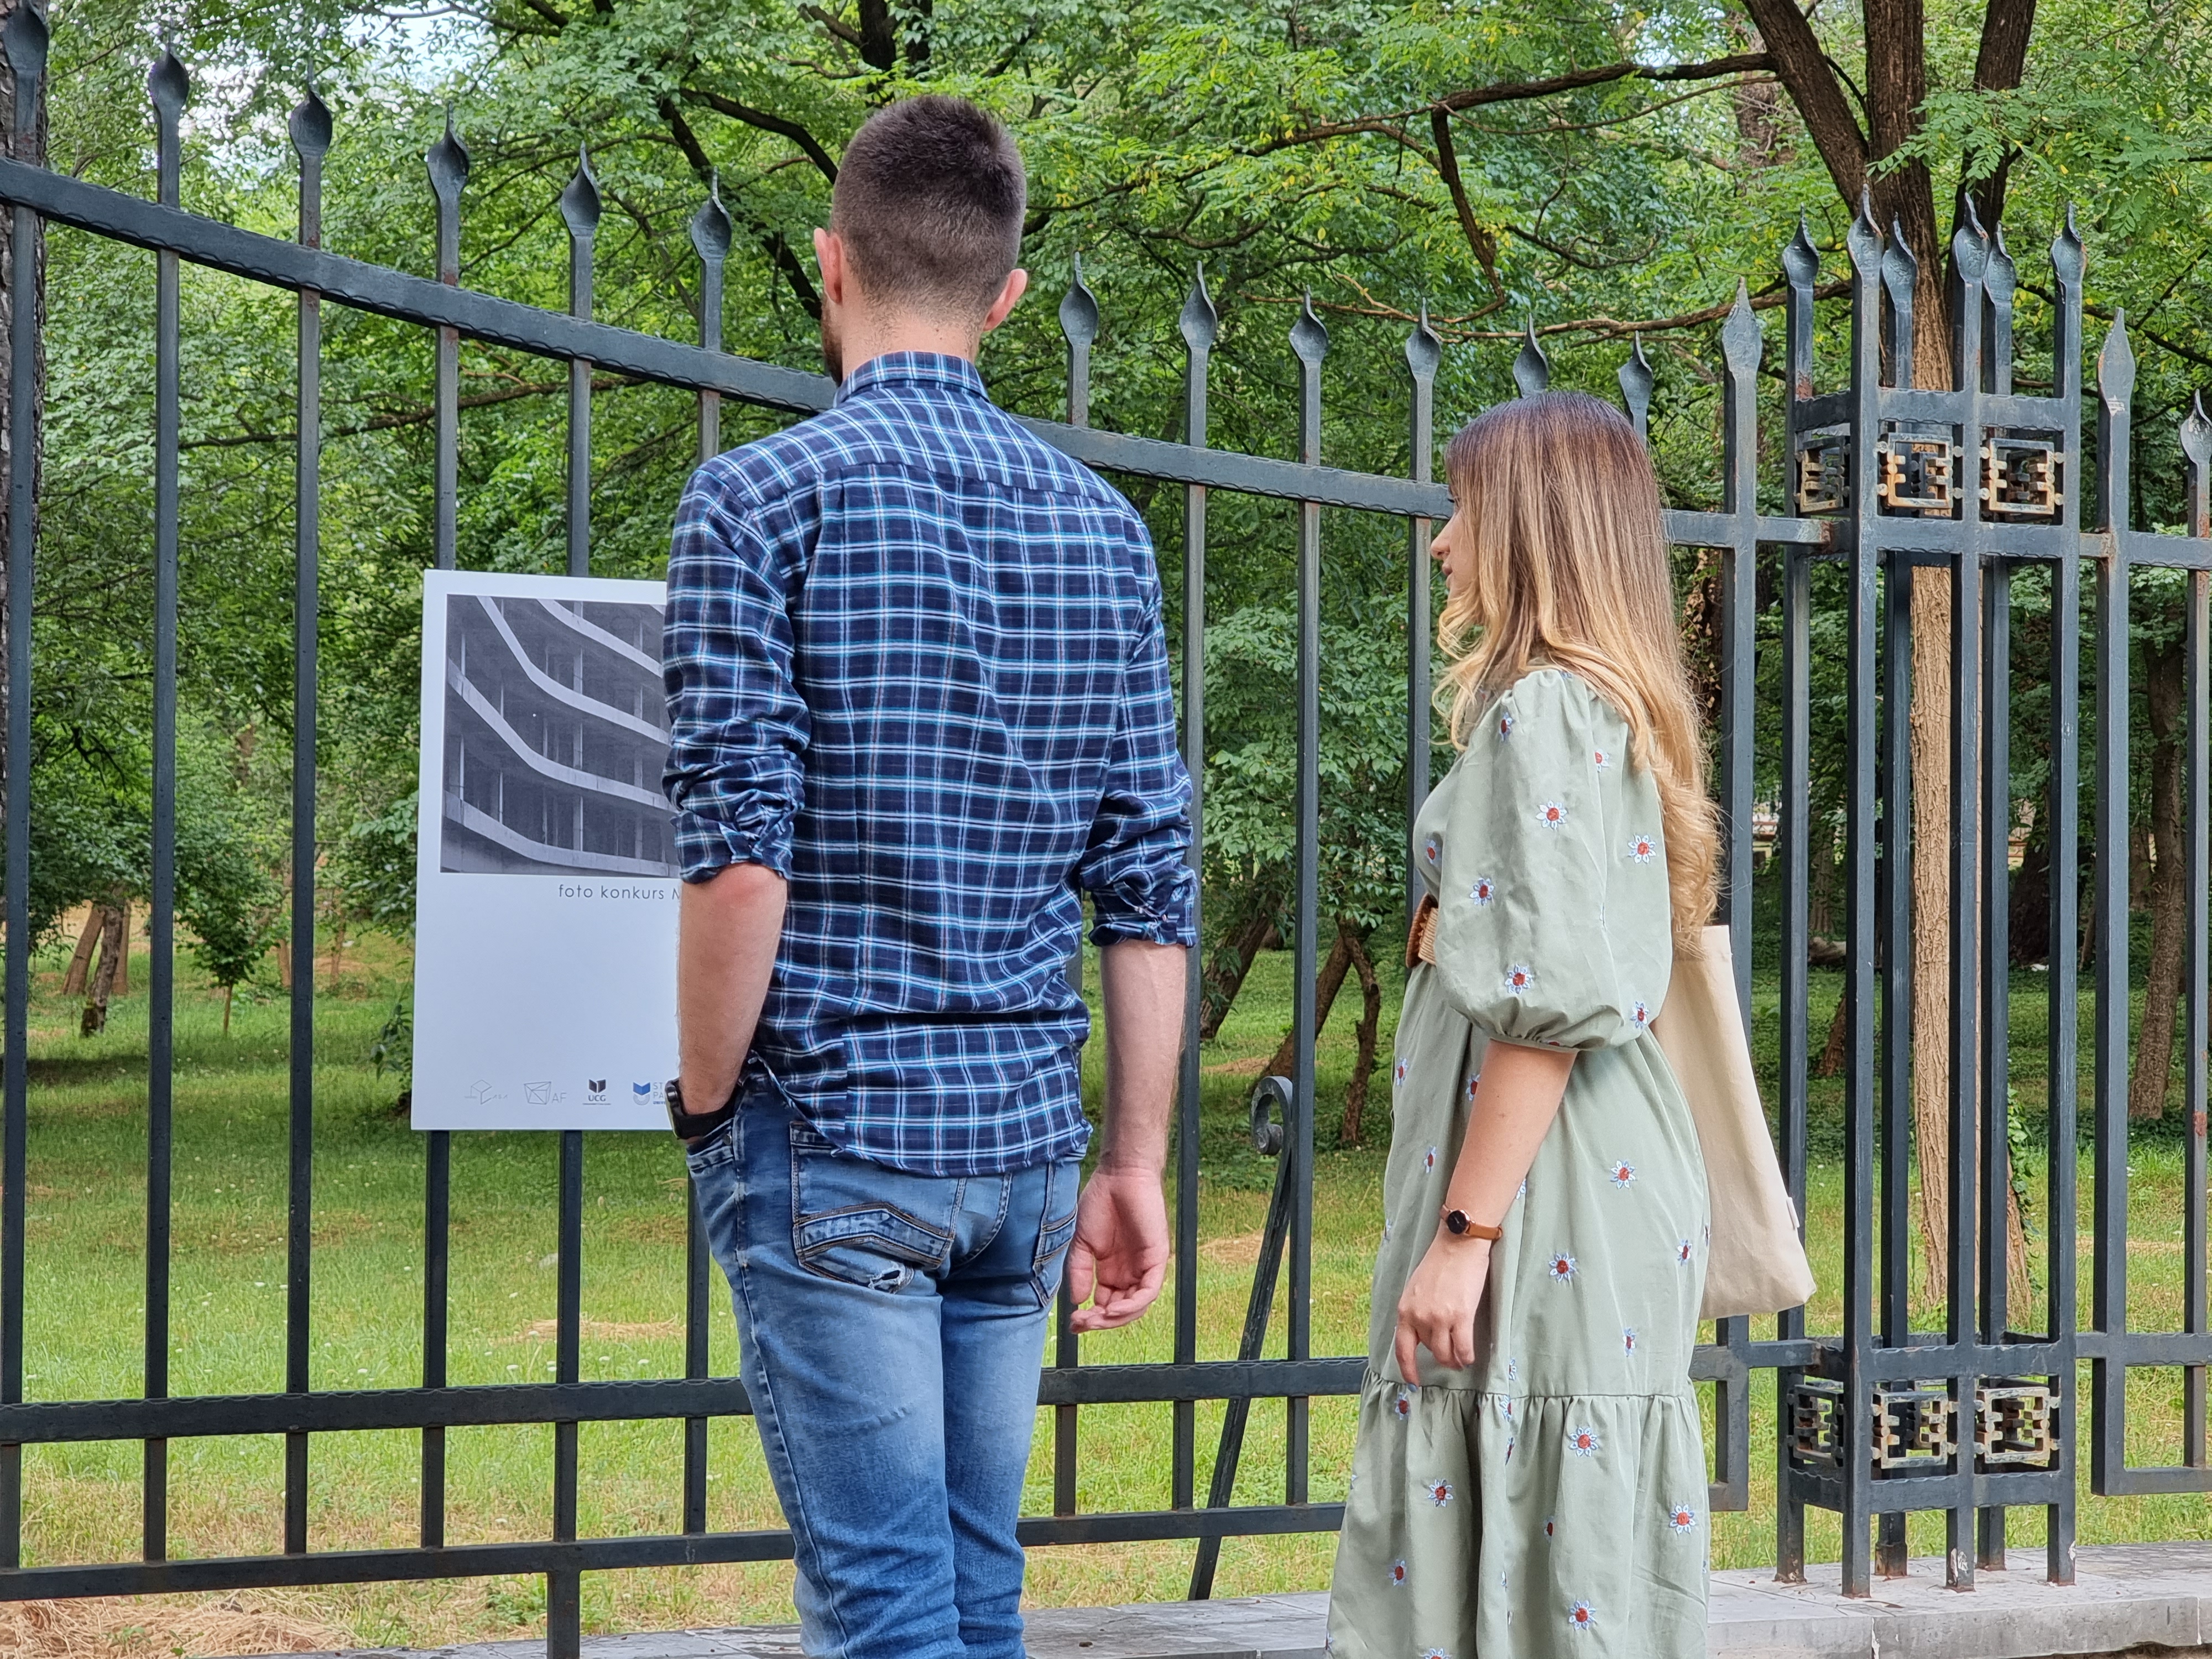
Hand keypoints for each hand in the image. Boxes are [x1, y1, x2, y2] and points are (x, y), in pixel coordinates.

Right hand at [1065, 1168, 1167, 1331]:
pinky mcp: (1157, 1259)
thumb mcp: (1082, 1242)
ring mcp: (1144, 1267)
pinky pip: (1149, 1291)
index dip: (1091, 1318)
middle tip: (1081, 1324)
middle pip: (1120, 1310)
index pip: (1105, 1304)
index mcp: (1112, 1270)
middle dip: (1100, 1322)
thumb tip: (1077, 1300)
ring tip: (1095, 1319)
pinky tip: (1113, 1309)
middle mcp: (1129, 1272)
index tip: (1073, 1323)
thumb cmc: (1100, 1202)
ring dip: (1115, 1318)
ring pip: (1135, 1306)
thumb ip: (1080, 1271)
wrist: (1119, 1175)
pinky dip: (1132, 1305)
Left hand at [1393, 1234, 1490, 1384]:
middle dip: (1441, 1356)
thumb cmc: (1439, 1263)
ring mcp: (1439, 1318)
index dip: (1407, 1368)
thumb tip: (1422, 1335)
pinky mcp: (1460, 1316)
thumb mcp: (1416, 1289)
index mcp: (1405, 1310)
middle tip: (1451, 1359)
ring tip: (1461, 1360)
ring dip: (1455, 1361)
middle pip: (1430, 1350)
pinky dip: (1467, 1357)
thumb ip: (1416, 1312)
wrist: (1458, 1245)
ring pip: (1446, 1354)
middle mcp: (1419, 1317)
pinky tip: (1469, 1357)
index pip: (1401, 1348)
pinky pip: (1463, 1349)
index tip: (1413, 1382)